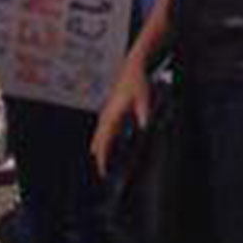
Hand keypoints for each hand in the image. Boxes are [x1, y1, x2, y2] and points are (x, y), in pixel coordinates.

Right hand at [90, 59, 150, 176]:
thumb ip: (143, 113)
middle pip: (98, 141)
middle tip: (103, 174)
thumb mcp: (144, 98)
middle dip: (99, 157)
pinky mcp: (109, 111)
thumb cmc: (138, 83)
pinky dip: (102, 141)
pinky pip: (102, 130)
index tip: (103, 170)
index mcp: (113, 114)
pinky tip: (106, 145)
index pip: (104, 140)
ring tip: (102, 164)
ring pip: (98, 135)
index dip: (103, 157)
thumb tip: (144, 127)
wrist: (132, 68)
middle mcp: (106, 115)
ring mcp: (106, 112)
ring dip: (99, 149)